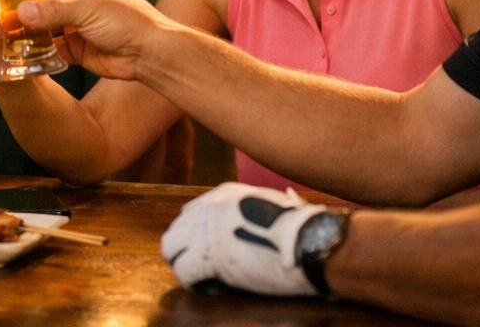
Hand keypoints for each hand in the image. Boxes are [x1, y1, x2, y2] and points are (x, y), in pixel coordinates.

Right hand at [13, 0, 170, 80]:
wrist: (149, 55)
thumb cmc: (127, 20)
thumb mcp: (87, 9)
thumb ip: (52, 10)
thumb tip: (20, 12)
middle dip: (19, 6)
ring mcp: (75, 24)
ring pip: (42, 24)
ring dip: (25, 29)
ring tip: (0, 32)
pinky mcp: (75, 47)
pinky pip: (49, 46)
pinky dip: (35, 49)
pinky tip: (17, 51)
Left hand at [160, 182, 328, 296]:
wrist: (307, 240)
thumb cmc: (299, 226)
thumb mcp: (268, 202)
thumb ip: (248, 208)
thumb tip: (249, 220)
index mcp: (223, 194)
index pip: (191, 213)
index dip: (196, 235)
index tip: (206, 249)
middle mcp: (208, 207)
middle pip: (176, 230)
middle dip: (184, 249)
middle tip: (199, 266)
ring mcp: (205, 230)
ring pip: (171, 249)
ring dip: (185, 265)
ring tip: (203, 277)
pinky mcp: (208, 256)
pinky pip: (184, 272)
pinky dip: (194, 282)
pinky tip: (210, 286)